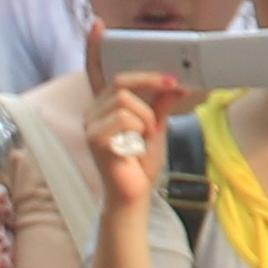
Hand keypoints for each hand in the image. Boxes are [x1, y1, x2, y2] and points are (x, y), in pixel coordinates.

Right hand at [90, 70, 183, 215]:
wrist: (135, 194)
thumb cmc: (141, 164)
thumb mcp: (156, 126)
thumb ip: (161, 104)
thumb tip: (176, 85)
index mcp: (103, 108)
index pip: (118, 79)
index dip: (140, 73)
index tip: (168, 78)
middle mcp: (93, 114)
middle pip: (120, 84)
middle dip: (150, 88)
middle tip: (168, 101)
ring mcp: (91, 127)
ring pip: (123, 99)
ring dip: (145, 116)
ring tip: (146, 136)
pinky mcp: (95, 139)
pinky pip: (122, 118)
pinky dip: (138, 128)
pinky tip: (136, 145)